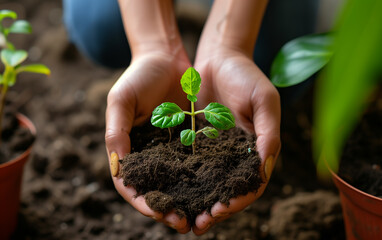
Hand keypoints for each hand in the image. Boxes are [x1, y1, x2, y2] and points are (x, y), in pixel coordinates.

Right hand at [105, 49, 191, 232]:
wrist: (166, 58)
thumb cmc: (138, 76)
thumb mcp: (122, 100)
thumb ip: (117, 132)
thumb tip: (118, 168)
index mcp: (129, 151)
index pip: (132, 186)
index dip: (144, 202)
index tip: (159, 212)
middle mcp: (151, 156)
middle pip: (157, 190)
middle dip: (169, 210)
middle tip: (186, 224)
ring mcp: (172, 151)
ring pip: (180, 184)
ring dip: (190, 201)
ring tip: (204, 216)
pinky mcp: (192, 142)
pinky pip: (199, 165)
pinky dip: (206, 179)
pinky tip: (217, 189)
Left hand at [192, 47, 280, 234]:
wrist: (220, 58)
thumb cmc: (247, 76)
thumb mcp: (263, 100)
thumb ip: (268, 132)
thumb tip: (265, 169)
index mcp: (255, 150)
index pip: (250, 184)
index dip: (237, 200)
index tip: (219, 209)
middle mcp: (234, 155)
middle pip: (226, 189)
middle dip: (213, 209)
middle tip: (197, 224)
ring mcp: (213, 150)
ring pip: (205, 182)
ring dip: (195, 200)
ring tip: (180, 215)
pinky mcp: (195, 141)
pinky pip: (187, 164)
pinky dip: (180, 179)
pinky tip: (167, 190)